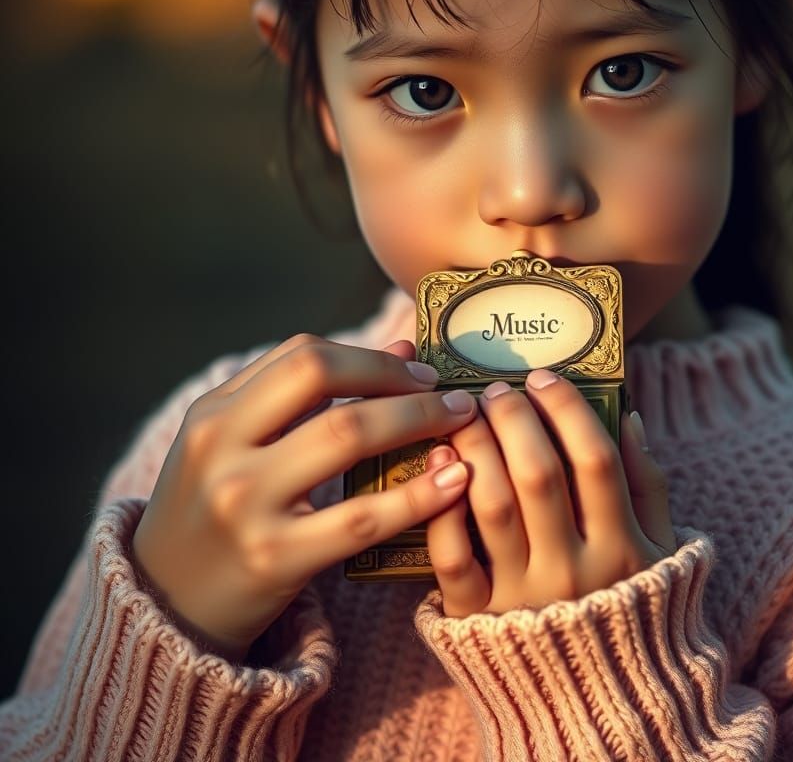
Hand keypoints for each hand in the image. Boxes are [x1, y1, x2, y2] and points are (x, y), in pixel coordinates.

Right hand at [132, 336, 477, 660]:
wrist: (166, 610)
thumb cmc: (215, 513)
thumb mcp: (236, 446)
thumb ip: (308, 397)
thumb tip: (404, 349)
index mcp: (212, 413)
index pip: (301, 354)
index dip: (368, 355)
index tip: (416, 368)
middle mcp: (221, 448)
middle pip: (322, 376)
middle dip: (395, 376)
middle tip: (446, 391)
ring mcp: (244, 503)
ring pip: (347, 436)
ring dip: (418, 419)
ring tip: (460, 422)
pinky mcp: (274, 558)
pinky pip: (362, 518)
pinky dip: (418, 494)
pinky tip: (455, 481)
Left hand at [424, 369, 676, 616]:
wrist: (592, 706)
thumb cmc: (626, 610)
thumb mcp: (658, 551)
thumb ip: (647, 485)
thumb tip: (628, 417)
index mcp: (622, 548)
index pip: (595, 460)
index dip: (567, 409)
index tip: (543, 377)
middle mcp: (573, 570)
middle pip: (539, 474)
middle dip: (513, 419)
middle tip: (494, 390)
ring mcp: (522, 596)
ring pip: (491, 503)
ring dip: (473, 448)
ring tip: (463, 416)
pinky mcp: (476, 617)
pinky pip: (452, 555)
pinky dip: (442, 507)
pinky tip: (438, 464)